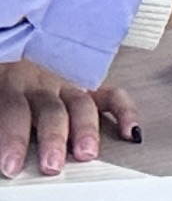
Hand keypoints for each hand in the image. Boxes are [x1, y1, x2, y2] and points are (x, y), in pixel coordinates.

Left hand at [0, 60, 136, 178]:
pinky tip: (130, 133)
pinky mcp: (86, 84)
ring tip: (86, 154)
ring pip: (80, 106)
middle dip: (53, 139)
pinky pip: (112, 95)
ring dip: (85, 131)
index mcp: (8, 80)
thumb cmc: (2, 70)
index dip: (12, 138)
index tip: (11, 165)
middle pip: (49, 111)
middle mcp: (39, 81)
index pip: (12, 111)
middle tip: (52, 165)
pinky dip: (125, 112)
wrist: (13, 35)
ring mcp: (66, 81)